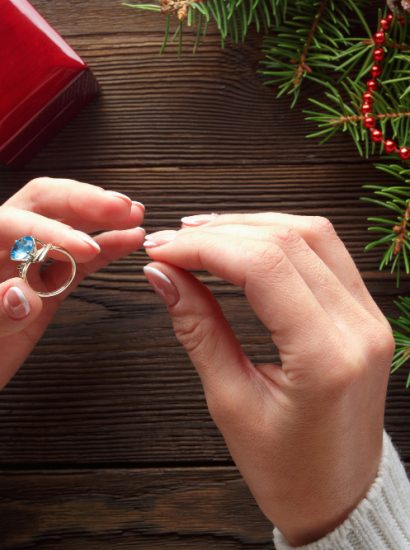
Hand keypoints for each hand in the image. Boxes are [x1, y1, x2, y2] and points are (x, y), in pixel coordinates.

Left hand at [0, 177, 144, 389]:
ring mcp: (27, 266)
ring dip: (101, 218)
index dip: (51, 230)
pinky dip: (105, 249)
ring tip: (133, 215)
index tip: (86, 248)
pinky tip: (128, 241)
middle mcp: (4, 248)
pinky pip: (78, 261)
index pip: (13, 222)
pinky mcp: (47, 286)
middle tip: (119, 208)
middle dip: (83, 202)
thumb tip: (22, 293)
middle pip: (42, 206)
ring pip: (65, 226)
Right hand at [142, 212, 394, 545]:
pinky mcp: (365, 314)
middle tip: (172, 241)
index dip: (205, 247)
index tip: (162, 250)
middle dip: (220, 232)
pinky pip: (325, 252)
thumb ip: (198, 329)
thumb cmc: (288, 469)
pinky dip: (279, 238)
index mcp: (326, 358)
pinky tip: (245, 242)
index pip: (263, 267)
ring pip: (311, 234)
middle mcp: (358, 327)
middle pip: (287, 241)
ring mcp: (369, 317)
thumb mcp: (231, 403)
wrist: (337, 494)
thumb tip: (163, 277)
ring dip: (250, 225)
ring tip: (202, 235)